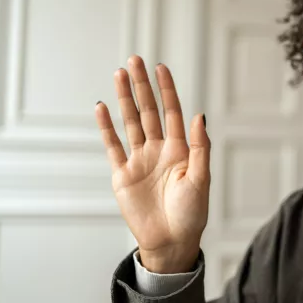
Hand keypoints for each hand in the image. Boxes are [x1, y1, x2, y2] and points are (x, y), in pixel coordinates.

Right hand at [95, 55, 209, 273]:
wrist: (171, 242)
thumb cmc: (191, 214)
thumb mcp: (200, 179)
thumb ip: (200, 147)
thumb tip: (199, 115)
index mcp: (180, 149)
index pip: (172, 112)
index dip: (167, 90)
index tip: (161, 67)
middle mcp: (159, 150)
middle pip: (148, 111)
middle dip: (142, 86)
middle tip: (134, 60)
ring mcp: (139, 160)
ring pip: (130, 122)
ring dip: (125, 99)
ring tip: (119, 75)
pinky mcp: (122, 174)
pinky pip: (113, 146)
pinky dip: (106, 128)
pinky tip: (102, 108)